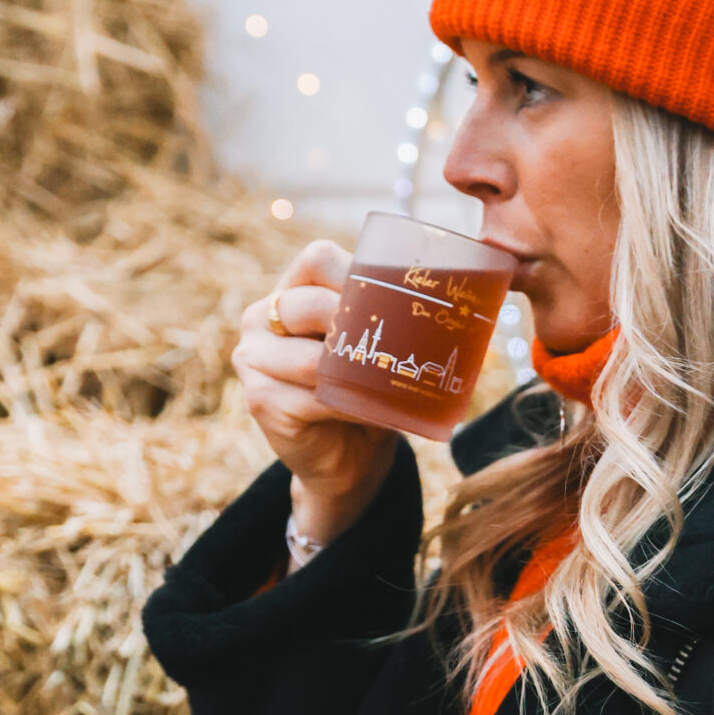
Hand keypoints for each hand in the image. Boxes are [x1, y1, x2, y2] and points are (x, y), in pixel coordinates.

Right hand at [234, 239, 397, 546]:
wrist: (349, 455)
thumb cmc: (367, 387)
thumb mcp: (376, 340)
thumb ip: (391, 310)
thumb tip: (461, 286)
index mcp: (289, 289)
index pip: (317, 259)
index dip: (358, 272)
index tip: (400, 296)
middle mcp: (261, 318)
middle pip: (311, 305)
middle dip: (362, 326)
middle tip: (401, 346)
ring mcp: (252, 359)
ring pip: (315, 359)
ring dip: (361, 375)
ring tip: (392, 383)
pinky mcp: (259, 400)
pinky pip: (316, 397)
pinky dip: (354, 406)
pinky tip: (374, 412)